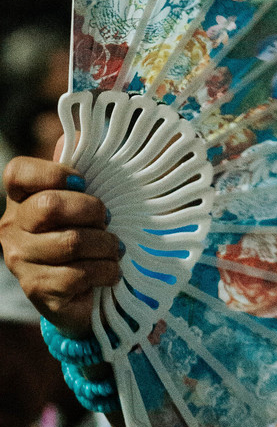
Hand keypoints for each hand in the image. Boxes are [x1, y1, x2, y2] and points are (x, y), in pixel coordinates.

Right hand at [0, 158, 118, 335]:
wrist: (84, 293)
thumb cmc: (87, 235)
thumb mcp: (86, 200)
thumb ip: (84, 167)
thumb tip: (84, 132)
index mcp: (20, 198)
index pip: (18, 172)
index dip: (54, 172)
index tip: (82, 182)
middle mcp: (11, 227)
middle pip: (50, 206)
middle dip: (92, 211)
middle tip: (107, 221)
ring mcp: (20, 260)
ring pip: (70, 242)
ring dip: (106, 245)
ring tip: (113, 249)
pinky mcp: (36, 290)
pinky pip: (78, 275)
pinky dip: (106, 272)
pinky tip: (109, 272)